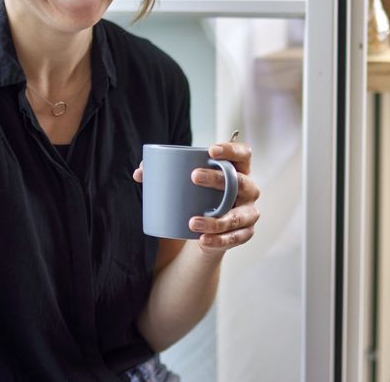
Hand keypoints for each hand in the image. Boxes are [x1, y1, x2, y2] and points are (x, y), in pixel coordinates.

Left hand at [131, 141, 260, 253]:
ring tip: (192, 221)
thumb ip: (163, 175)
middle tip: (193, 177)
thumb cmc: (198, 198)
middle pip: (240, 182)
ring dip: (217, 220)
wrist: (205, 230)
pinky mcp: (245, 233)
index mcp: (239, 170)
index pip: (244, 154)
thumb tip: (140, 172)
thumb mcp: (186, 184)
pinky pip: (234, 238)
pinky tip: (202, 239)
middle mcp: (249, 190)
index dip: (232, 149)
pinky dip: (218, 240)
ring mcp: (249, 213)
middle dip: (218, 179)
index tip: (210, 151)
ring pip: (238, 216)